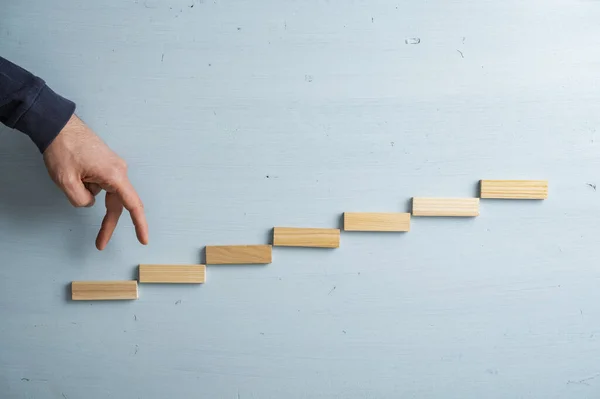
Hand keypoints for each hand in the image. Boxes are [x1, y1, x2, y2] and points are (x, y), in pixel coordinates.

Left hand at [43, 114, 148, 249]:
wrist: (58, 124)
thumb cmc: (63, 148)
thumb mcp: (66, 181)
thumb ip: (81, 200)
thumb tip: (90, 202)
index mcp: (113, 176)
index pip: (132, 205)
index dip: (139, 225)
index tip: (143, 240)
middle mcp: (119, 171)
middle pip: (118, 204)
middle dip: (107, 224)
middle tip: (99, 244)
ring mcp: (114, 166)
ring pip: (105, 193)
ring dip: (87, 193)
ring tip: (70, 177)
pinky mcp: (106, 164)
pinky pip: (101, 184)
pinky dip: (87, 186)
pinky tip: (75, 174)